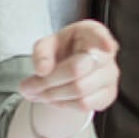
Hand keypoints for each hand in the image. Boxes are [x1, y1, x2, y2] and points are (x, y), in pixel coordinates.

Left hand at [19, 19, 119, 137]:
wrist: (70, 68)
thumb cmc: (61, 51)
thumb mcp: (46, 45)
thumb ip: (41, 53)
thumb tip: (43, 70)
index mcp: (91, 32)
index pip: (99, 36)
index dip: (104, 41)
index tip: (107, 47)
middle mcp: (106, 54)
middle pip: (77, 71)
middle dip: (48, 82)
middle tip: (28, 86)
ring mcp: (110, 75)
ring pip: (80, 92)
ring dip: (53, 96)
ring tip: (37, 93)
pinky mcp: (109, 94)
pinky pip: (84, 105)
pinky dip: (64, 104)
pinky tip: (55, 98)